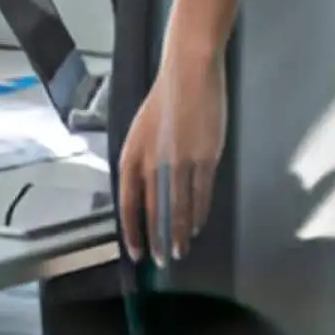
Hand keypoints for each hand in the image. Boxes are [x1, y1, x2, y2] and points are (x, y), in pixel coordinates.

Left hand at [119, 49, 225, 265]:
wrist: (189, 74)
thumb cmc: (163, 101)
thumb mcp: (141, 132)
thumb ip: (142, 162)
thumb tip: (145, 194)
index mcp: (132, 154)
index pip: (128, 202)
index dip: (132, 229)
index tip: (135, 251)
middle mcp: (153, 161)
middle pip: (154, 211)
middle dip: (157, 239)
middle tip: (160, 260)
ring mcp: (180, 161)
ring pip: (179, 208)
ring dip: (179, 233)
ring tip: (179, 251)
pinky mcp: (206, 158)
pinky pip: (201, 194)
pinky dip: (198, 213)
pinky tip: (195, 226)